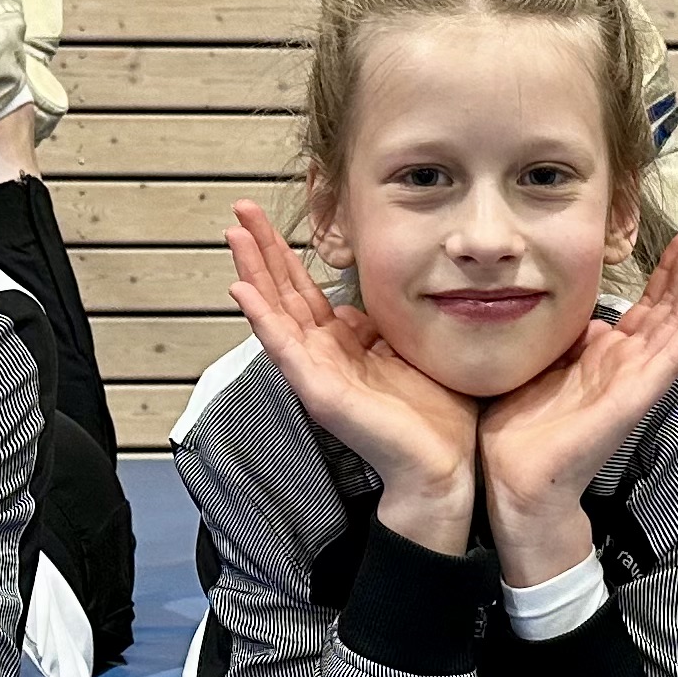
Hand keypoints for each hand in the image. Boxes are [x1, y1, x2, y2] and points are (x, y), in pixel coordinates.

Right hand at [225, 202, 476, 543]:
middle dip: (261, 249)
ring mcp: (315, 373)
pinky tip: (243, 290)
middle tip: (238, 210)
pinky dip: (262, 317)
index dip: (284, 254)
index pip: (303, 291)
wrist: (442, 467)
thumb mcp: (404, 353)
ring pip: (274, 312)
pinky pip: (284, 347)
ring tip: (234, 236)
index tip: (266, 219)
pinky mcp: (318, 391)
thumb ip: (378, 330)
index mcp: (340, 346)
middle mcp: (321, 356)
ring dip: (253, 272)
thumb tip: (356, 309)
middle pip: (281, 292)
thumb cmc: (433, 419)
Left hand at [476, 217, 677, 575]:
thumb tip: (580, 311)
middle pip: (670, 303)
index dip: (668, 264)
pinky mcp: (633, 401)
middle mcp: (629, 364)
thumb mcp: (544, 362)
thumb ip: (568, 337)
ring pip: (676, 324)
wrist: (516, 480)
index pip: (650, 300)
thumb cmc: (523, 431)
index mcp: (609, 354)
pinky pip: (667, 361)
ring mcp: (635, 382)